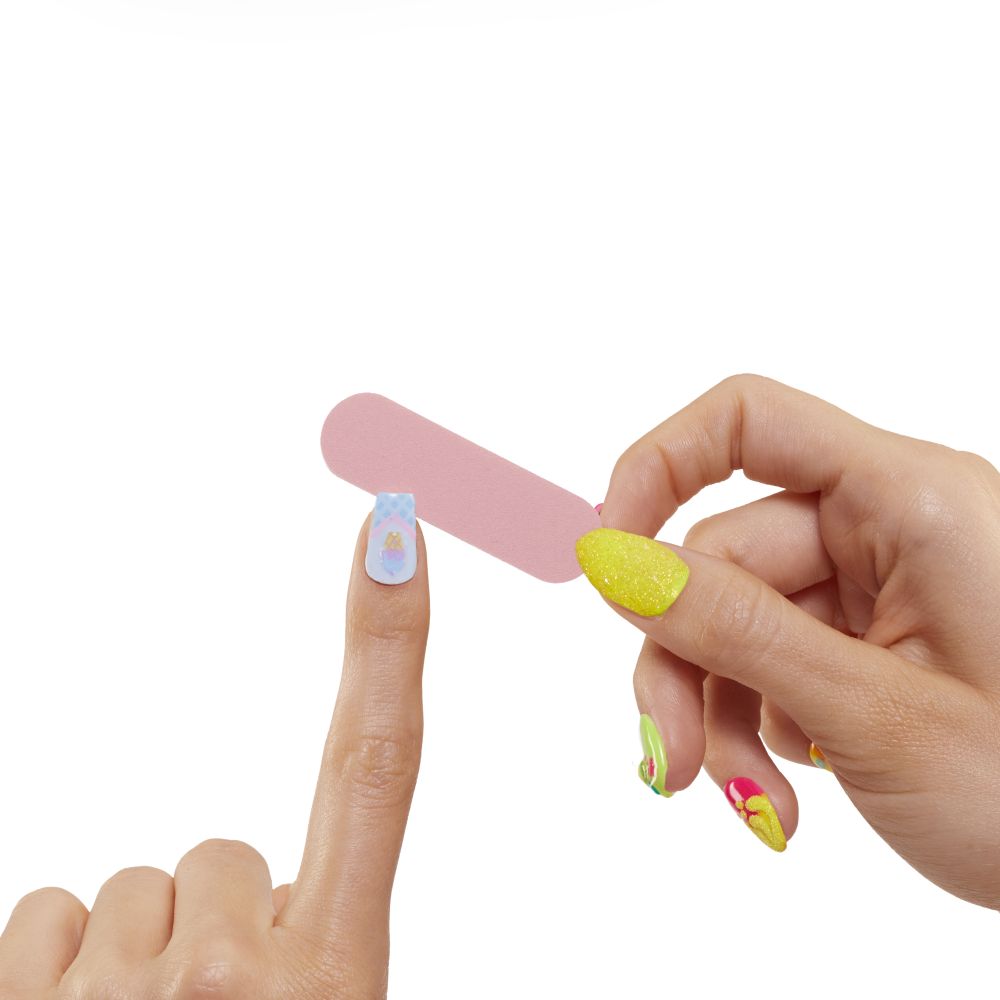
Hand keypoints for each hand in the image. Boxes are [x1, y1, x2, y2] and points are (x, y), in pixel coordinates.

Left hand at [0, 512, 429, 997]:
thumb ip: (302, 952)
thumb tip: (259, 893)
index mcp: (332, 981)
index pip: (375, 770)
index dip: (388, 639)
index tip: (391, 533)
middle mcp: (229, 984)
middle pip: (217, 855)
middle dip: (216, 916)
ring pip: (127, 890)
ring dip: (137, 957)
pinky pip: (42, 916)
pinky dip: (55, 973)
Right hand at [576, 374, 999, 908]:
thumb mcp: (873, 713)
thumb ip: (734, 630)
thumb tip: (614, 563)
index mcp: (910, 500)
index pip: (750, 422)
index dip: (657, 467)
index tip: (602, 555)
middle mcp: (890, 527)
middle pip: (725, 558)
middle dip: (687, 666)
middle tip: (673, 764)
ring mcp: (880, 587)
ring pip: (739, 622)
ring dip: (721, 714)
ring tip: (754, 807)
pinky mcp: (871, 641)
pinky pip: (773, 661)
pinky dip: (759, 726)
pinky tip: (794, 790)